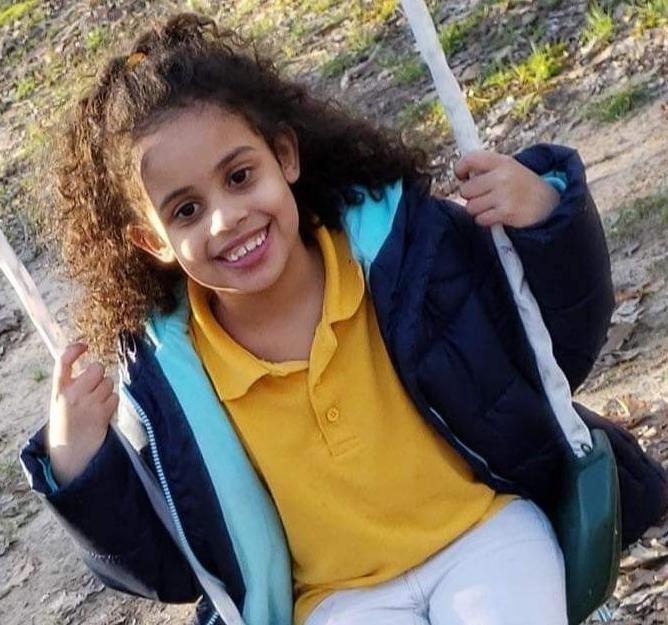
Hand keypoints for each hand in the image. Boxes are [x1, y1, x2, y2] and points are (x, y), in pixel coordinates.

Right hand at [48, 342, 118, 485]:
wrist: (71, 455)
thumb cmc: (67, 425)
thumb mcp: (60, 403)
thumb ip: (71, 386)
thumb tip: (91, 367)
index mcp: (58, 391)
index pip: (63, 362)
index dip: (74, 350)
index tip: (84, 345)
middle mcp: (72, 395)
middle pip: (96, 369)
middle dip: (99, 374)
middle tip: (94, 387)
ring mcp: (88, 404)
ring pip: (108, 382)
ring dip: (106, 391)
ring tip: (96, 405)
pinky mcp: (102, 413)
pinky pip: (114, 397)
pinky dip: (112, 403)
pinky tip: (103, 414)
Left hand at [454, 151, 560, 227]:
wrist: (549, 204)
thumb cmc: (522, 186)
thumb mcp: (509, 169)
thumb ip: (487, 169)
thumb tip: (463, 178)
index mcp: (502, 162)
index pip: (470, 159)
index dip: (460, 169)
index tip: (462, 176)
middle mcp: (502, 176)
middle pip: (465, 190)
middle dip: (470, 196)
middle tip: (482, 196)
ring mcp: (504, 195)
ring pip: (471, 207)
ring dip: (477, 210)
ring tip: (491, 206)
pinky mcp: (506, 212)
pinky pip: (480, 219)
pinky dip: (484, 220)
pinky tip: (496, 215)